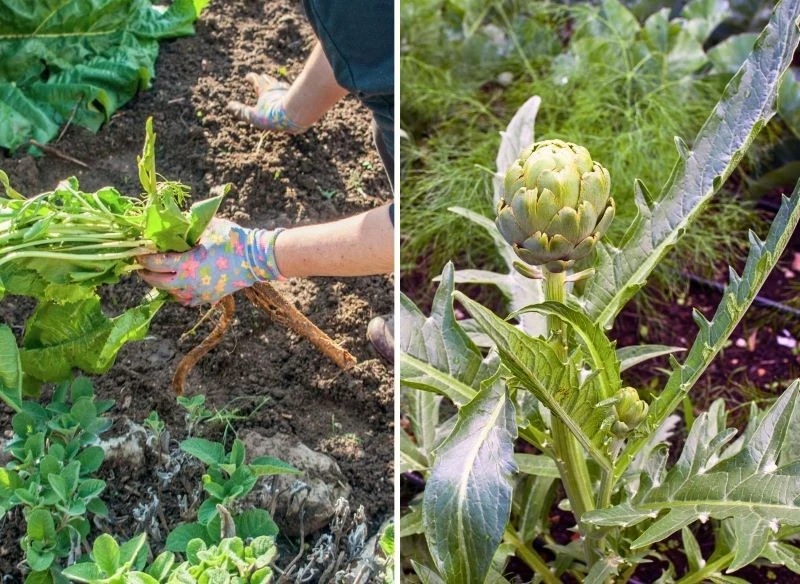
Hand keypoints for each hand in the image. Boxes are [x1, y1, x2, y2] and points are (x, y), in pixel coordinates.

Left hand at [138, 218, 283, 305]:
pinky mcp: (210, 297)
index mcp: (187, 264)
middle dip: (147, 275)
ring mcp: (200, 292)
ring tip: (158, 278)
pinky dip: (180, 296)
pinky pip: (189, 301)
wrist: (257, 258)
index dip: (143, 258)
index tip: (136, 253)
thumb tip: (174, 220)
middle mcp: (190, 282)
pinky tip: (178, 290)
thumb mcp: (208, 227)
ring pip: (173, 295)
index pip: (156, 263)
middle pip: (160, 283)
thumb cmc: (233, 240)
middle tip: (140, 268)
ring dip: (163, 287)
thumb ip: (189, 225)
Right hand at [225, 73, 308, 133]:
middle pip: (269, 80)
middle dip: (264, 79)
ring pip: (280, 84)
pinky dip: (288, 92)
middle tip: (262, 77)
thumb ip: (242, 111)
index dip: (251, 78)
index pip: (256, 80)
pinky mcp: (298, 97)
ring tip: (275, 84)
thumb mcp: (254, 116)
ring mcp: (288, 91)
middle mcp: (276, 88)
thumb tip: (229, 106)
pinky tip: (290, 96)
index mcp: (264, 90)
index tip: (248, 76)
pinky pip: (292, 92)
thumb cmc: (273, 115)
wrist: (295, 114)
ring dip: (276, 84)